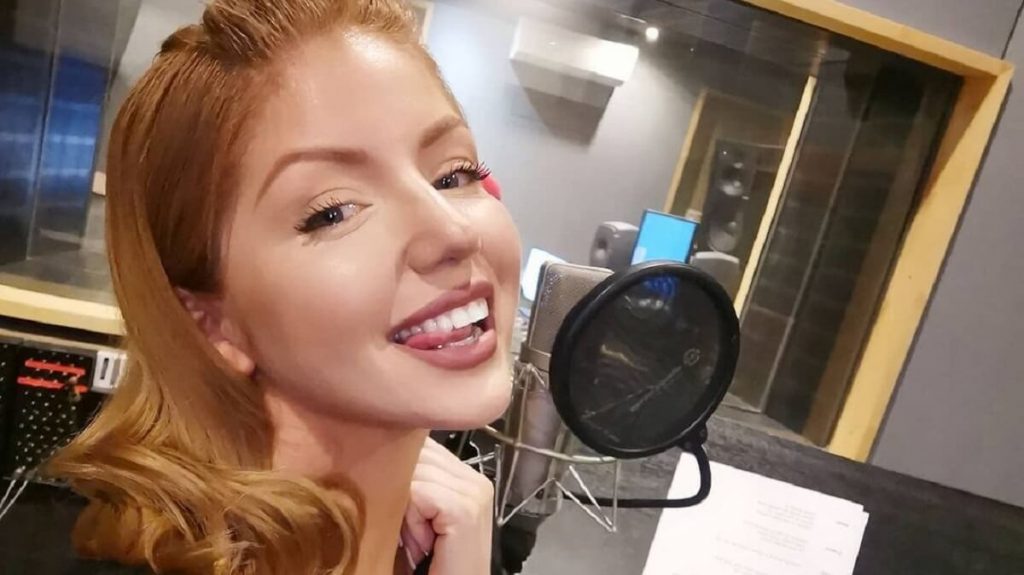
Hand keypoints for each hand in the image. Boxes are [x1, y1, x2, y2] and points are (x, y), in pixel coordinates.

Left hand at [401, 438, 493, 573]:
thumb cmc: (431, 562)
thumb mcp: (419, 513)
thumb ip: (411, 481)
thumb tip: (379, 446)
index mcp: (466, 475)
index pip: (423, 444)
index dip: (402, 469)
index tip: (403, 506)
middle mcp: (475, 478)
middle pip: (418, 454)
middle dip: (403, 488)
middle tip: (412, 529)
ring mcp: (475, 493)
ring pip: (415, 473)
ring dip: (406, 508)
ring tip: (419, 537)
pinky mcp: (466, 510)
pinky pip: (420, 493)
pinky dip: (412, 519)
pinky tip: (423, 541)